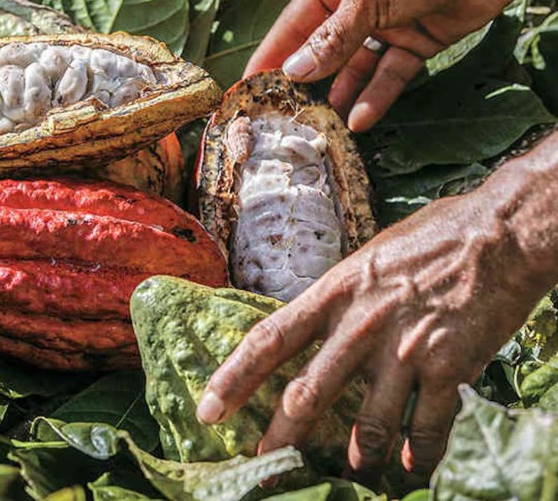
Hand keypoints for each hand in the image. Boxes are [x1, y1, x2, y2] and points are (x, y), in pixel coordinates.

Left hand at [196, 132, 557, 486]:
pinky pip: (424, 430)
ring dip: (355, 460)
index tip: (209, 408)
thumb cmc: (432, 237)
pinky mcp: (449, 368)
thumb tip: (314, 327)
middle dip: (281, 438)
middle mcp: (361, 324)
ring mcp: (404, 349)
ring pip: (365, 426)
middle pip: (307, 395)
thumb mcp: (367, 257)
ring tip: (349, 477)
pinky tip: (408, 471)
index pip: (270, 339)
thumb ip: (339, 297)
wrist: (501, 233)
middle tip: (264, 464)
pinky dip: (415, 458)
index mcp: (334, 291)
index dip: (234, 377)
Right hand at [245, 0, 556, 131]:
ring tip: (322, 126)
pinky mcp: (418, 41)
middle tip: (285, 116)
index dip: (272, 54)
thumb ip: (332, 38)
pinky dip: (377, 96)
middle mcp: (358, 2)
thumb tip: (294, 73)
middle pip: (324, 49)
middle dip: (307, 82)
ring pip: (357, 67)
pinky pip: (390, 74)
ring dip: (341, 94)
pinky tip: (359, 119)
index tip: (250, 86)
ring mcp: (389, 23)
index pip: (294, 23)